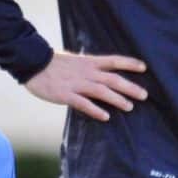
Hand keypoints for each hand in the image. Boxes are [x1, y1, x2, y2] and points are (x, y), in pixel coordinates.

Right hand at [23, 51, 147, 122]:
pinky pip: (83, 103)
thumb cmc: (53, 63)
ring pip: (101, 91)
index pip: (114, 60)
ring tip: (129, 107)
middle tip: (144, 95)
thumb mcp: (74, 60)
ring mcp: (76, 84)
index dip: (129, 63)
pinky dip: (95, 110)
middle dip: (130, 87)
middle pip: (112, 79)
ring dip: (117, 99)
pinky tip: (105, 117)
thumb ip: (88, 66)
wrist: (32, 63)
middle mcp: (86, 72)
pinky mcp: (65, 95)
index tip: (144, 67)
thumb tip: (100, 71)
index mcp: (88, 62)